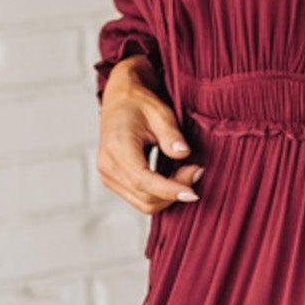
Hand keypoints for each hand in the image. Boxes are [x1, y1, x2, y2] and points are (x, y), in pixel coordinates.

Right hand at [96, 56, 203, 212]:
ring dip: (169, 196)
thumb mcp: (160, 112)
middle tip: (197, 170)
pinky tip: (174, 178)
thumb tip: (183, 154)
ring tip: (187, 173)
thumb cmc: (140, 104)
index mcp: (116, 146)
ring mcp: (108, 176)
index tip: (193, 193)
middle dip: (174, 192)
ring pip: (143, 203)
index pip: (143, 180)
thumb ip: (170, 134)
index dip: (169, 190)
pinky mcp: (114, 181)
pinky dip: (161, 194)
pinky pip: (140, 199)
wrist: (120, 100)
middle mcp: (108, 166)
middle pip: (145, 197)